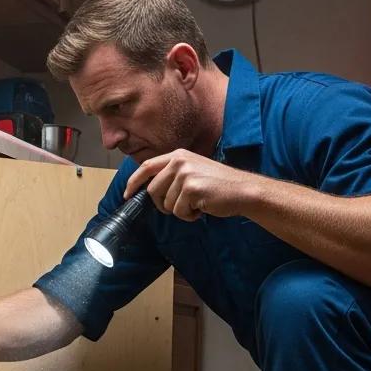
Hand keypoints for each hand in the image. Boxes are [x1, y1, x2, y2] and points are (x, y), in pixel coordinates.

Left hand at [123, 149, 255, 220]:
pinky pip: (179, 212)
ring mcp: (185, 174)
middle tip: (181, 207)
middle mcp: (179, 161)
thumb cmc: (219, 185)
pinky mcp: (191, 188)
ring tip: (198, 204)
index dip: (134, 182)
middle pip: (153, 190)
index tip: (127, 194)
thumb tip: (150, 189)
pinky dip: (190, 216)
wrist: (243, 190)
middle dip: (163, 204)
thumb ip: (173, 174)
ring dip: (181, 210)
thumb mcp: (194, 170)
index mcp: (178, 155)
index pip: (146, 166)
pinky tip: (203, 208)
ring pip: (166, 204)